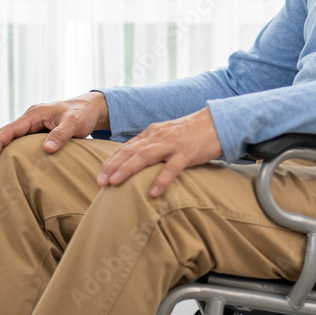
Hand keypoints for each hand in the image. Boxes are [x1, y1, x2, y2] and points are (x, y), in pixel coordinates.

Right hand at [0, 92, 108, 169]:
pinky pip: (16, 139)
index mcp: (35, 114)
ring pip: (8, 136)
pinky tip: (1, 161)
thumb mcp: (74, 123)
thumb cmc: (82, 114)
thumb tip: (47, 149)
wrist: (90, 108)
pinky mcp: (35, 130)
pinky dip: (5, 149)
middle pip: (3, 132)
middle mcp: (30, 118)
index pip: (11, 129)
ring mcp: (31, 124)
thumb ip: (61, 134)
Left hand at [97, 107, 222, 197]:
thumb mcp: (167, 136)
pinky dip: (161, 179)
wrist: (216, 122)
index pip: (126, 147)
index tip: (99, 175)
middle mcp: (158, 136)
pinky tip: (153, 192)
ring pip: (145, 156)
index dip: (111, 161)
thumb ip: (152, 147)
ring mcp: (172, 144)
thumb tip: (134, 163)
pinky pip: (172, 167)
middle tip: (100, 182)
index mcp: (152, 133)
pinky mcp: (187, 153)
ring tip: (115, 183)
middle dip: (113, 166)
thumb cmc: (190, 133)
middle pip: (131, 151)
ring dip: (128, 169)